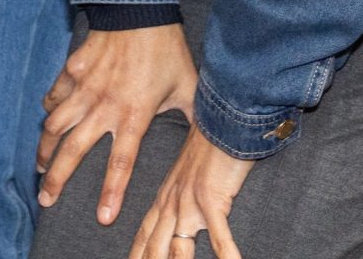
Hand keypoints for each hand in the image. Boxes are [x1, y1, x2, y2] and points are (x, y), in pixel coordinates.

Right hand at [38, 22, 197, 225]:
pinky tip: (47, 118)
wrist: (138, 7)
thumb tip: (220, 138)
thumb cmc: (166, 49)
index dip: (111, 192)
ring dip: (45, 148)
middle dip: (57, 178)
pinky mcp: (72, 69)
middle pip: (74, 150)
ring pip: (56, 124)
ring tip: (39, 166)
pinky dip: (49, 108)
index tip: (102, 216)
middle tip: (46, 199)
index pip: (121, 163)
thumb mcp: (188, 87)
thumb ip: (196, 117)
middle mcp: (104, 105)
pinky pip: (55, 94)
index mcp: (134, 115)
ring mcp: (84, 87)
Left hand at [129, 127, 252, 258]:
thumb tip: (187, 217)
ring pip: (178, 249)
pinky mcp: (212, 199)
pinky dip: (225, 256)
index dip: (137, 255)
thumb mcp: (191, 172)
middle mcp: (173, 203)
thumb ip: (185, 192)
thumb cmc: (212, 144)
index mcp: (166, 196)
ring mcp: (190, 202)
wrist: (222, 117)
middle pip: (155, 246)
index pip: (145, 234)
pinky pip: (219, 237)